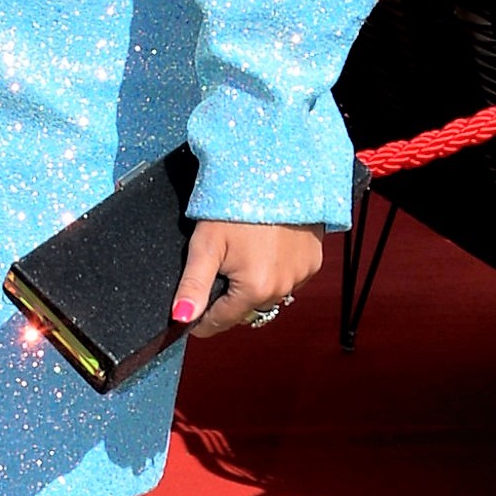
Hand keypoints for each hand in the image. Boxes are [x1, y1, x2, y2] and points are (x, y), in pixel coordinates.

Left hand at [171, 220, 322, 338]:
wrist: (278, 173)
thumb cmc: (238, 205)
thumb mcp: (206, 244)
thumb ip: (193, 284)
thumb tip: (181, 317)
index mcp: (255, 289)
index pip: (221, 322)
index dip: (202, 320)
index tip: (190, 316)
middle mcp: (282, 288)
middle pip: (245, 309)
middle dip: (228, 298)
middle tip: (218, 269)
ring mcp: (302, 275)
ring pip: (268, 295)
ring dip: (253, 286)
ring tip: (242, 256)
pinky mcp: (314, 261)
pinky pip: (289, 278)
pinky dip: (276, 271)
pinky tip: (266, 248)